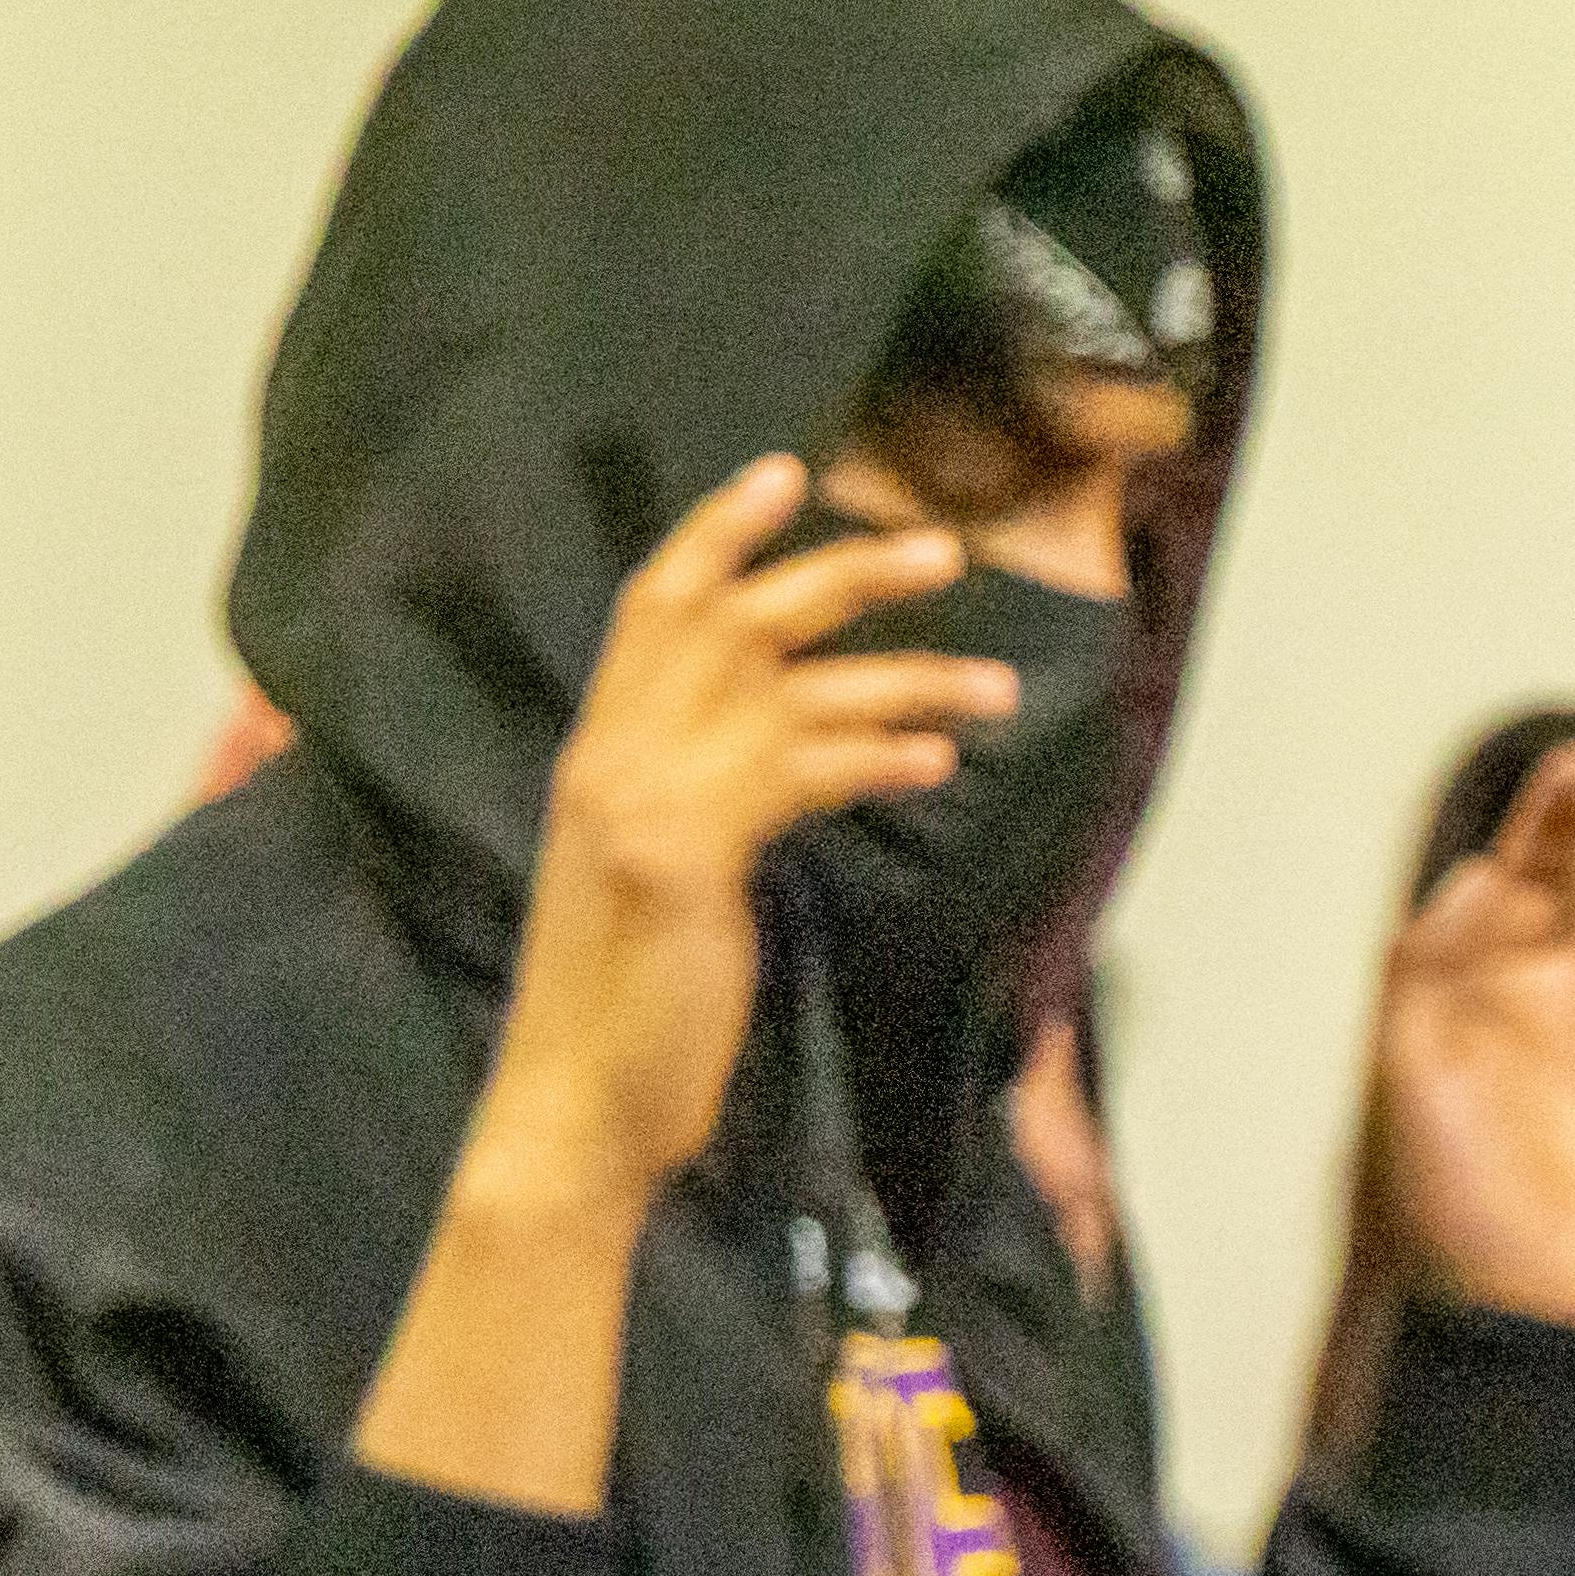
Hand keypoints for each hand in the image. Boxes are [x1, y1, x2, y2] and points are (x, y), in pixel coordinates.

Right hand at [485, 457, 1007, 1201]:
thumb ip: (702, 803)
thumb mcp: (661, 876)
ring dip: (905, 677)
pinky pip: (796, 773)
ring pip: (786, 691)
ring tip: (997, 687)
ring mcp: (639, 799)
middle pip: (732, 618)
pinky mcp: (678, 856)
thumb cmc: (633, 1001)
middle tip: (943, 548)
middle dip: (842, 575)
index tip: (788, 473)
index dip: (717, 534)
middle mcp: (611, 754)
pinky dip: (873, 756)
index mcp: (601, 751)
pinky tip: (937, 761)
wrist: (578, 1101)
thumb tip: (784, 759)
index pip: (651, 606)